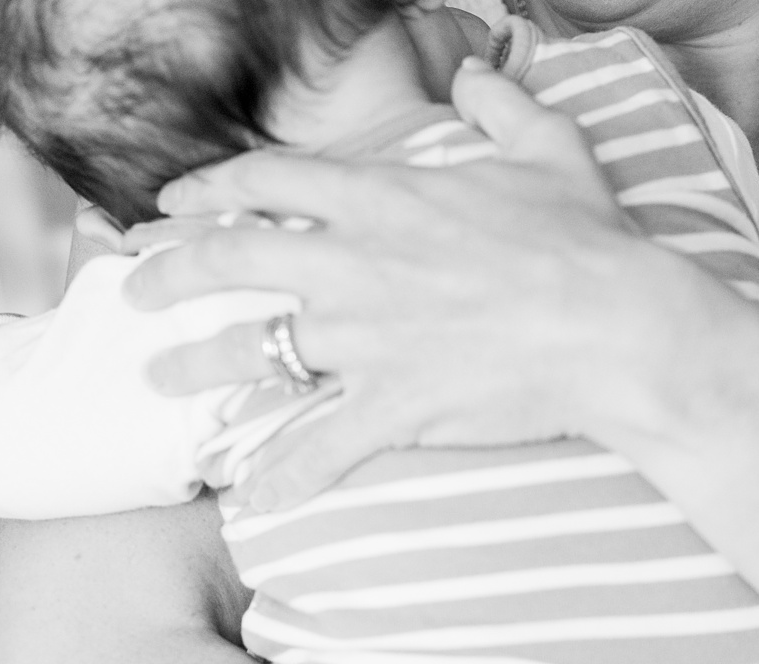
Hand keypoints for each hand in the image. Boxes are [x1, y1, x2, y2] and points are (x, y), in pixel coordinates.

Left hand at [123, 61, 758, 510]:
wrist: (620, 333)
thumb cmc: (593, 245)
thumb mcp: (553, 150)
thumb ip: (504, 104)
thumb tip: (479, 73)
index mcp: (383, 197)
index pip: (267, 182)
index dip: (210, 190)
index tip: (178, 204)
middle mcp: (356, 264)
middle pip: (232, 260)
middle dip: (171, 273)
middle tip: (138, 289)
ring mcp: (370, 340)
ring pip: (256, 351)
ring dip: (198, 365)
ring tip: (160, 379)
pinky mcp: (397, 407)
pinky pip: (322, 447)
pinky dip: (282, 475)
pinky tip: (251, 496)